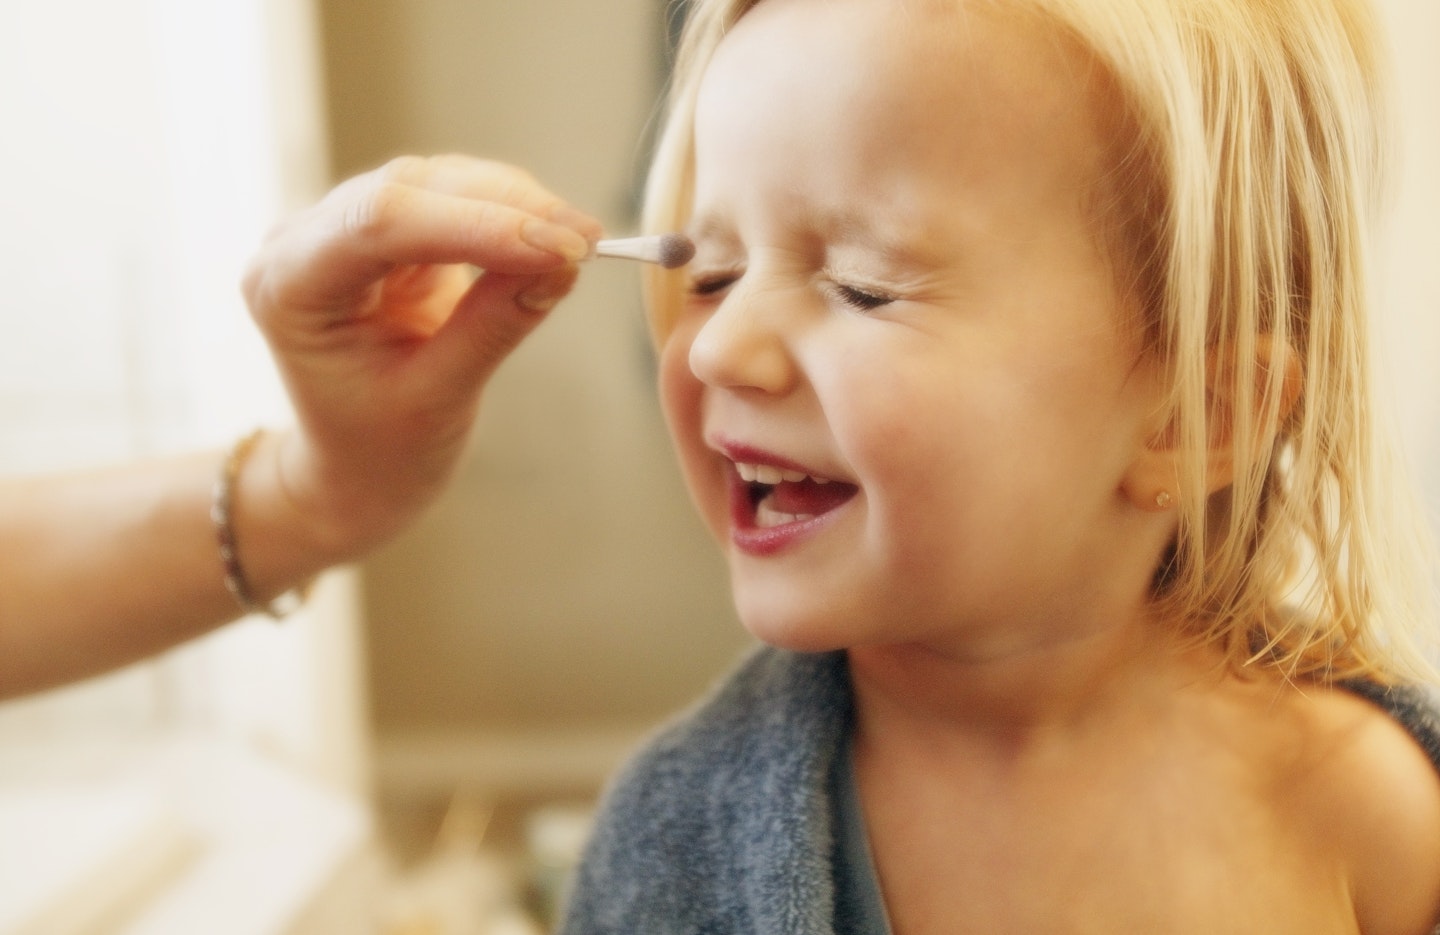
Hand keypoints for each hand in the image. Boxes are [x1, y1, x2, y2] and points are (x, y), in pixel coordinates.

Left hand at [242, 155, 602, 560]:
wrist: (353, 475)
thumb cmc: (379, 453)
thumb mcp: (438, 401)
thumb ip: (495, 326)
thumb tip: (562, 264)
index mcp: (288, 287)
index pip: (379, 223)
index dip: (477, 225)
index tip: (558, 245)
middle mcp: (303, 243)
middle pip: (409, 190)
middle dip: (505, 207)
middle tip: (584, 240)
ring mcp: (342, 231)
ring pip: (438, 184)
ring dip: (516, 205)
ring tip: (580, 241)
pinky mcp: (387, 234)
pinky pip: (455, 202)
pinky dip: (509, 217)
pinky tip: (553, 239)